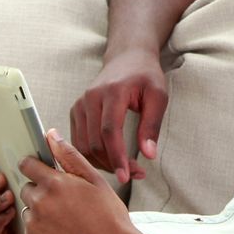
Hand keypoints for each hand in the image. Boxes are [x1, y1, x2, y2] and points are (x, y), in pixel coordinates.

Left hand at [19, 128, 148, 233]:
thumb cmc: (108, 216)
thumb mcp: (95, 180)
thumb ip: (70, 157)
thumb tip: (52, 136)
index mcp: (55, 183)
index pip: (27, 165)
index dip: (35, 166)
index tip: (41, 171)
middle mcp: (41, 202)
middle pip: (27, 188)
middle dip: (41, 191)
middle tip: (63, 201)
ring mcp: (35, 223)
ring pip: (28, 210)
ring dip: (40, 212)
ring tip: (64, 218)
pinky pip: (29, 228)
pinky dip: (41, 229)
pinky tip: (60, 229)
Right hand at [70, 52, 167, 183]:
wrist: (127, 57)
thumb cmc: (145, 75)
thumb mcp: (158, 95)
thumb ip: (152, 124)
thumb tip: (149, 155)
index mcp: (112, 91)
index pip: (109, 130)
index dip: (117, 156)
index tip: (126, 176)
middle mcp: (91, 98)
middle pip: (94, 142)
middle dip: (112, 163)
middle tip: (135, 173)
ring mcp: (80, 104)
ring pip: (83, 145)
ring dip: (102, 163)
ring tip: (125, 168)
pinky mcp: (76, 111)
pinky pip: (78, 142)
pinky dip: (92, 156)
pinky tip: (111, 160)